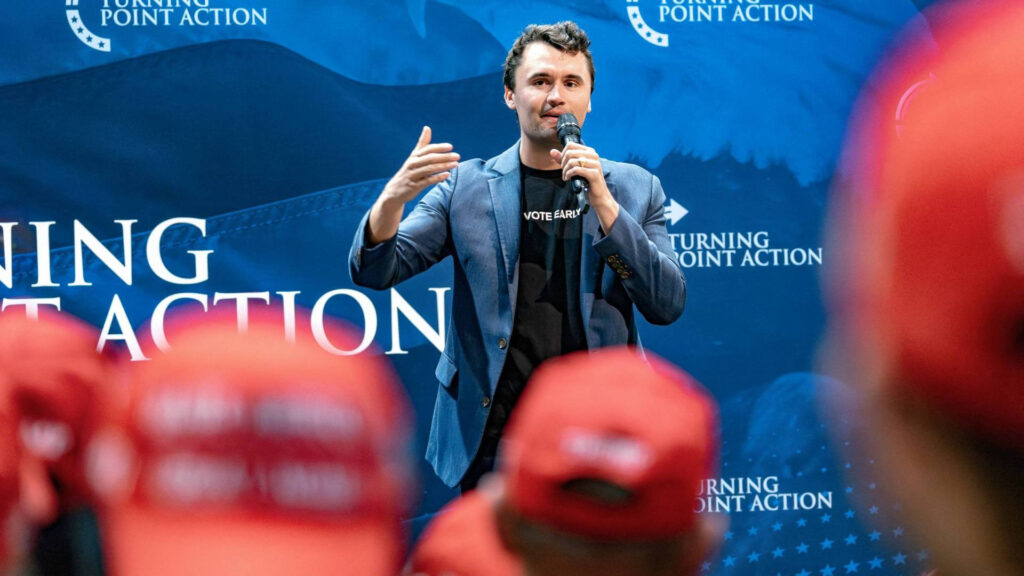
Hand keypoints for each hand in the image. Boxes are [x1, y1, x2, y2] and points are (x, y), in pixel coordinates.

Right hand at [367, 126, 458, 244]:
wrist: (394, 191)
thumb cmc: (408, 172)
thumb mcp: (414, 157)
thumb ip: (422, 144)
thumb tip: (427, 127)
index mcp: (414, 157)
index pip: (427, 149)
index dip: (439, 147)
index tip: (450, 146)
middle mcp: (412, 164)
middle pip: (430, 158)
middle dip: (444, 156)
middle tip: (457, 156)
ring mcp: (413, 175)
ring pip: (430, 169)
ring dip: (444, 166)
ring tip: (456, 164)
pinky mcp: (414, 186)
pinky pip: (427, 181)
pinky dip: (437, 177)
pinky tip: (447, 175)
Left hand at [551, 142, 618, 230]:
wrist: (598, 195)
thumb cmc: (586, 180)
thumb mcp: (573, 168)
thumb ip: (563, 159)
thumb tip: (552, 151)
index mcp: (589, 151)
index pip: (570, 145)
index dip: (563, 154)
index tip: (563, 164)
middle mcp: (593, 155)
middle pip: (570, 153)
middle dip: (563, 163)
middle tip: (564, 172)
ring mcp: (595, 164)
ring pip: (572, 161)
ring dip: (565, 170)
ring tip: (565, 176)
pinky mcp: (594, 173)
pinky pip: (576, 170)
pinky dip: (568, 174)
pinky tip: (568, 179)